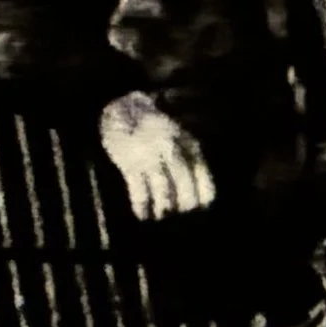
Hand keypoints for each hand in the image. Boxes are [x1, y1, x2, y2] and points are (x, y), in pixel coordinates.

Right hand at [97, 91, 216, 222]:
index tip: (203, 205)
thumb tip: (200, 192)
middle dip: (185, 203)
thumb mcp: (179, 136)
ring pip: (163, 190)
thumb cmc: (154, 129)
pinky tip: (142, 214)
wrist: (122, 111)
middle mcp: (170, 149)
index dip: (204, 191)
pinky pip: (139, 191)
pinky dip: (141, 206)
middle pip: (184, 183)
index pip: (201, 171)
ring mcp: (149, 157)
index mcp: (185, 141)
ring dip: (164, 207)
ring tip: (162, 215)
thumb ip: (190, 158)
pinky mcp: (129, 164)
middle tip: (181, 211)